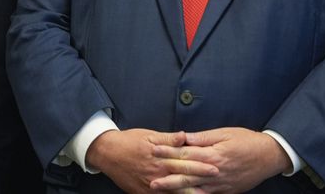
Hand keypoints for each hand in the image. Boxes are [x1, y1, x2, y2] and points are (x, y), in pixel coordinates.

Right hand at [86, 129, 217, 193]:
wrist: (107, 153)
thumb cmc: (129, 141)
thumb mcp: (149, 135)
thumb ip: (168, 139)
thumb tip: (185, 136)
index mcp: (161, 157)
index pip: (185, 162)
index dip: (201, 165)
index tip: (216, 167)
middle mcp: (157, 173)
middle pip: (183, 179)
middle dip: (201, 181)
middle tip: (216, 181)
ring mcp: (151, 186)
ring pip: (174, 193)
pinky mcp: (144, 193)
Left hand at [149, 127, 290, 192]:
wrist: (269, 157)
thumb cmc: (247, 141)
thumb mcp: (224, 133)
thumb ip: (203, 137)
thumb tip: (184, 137)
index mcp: (213, 154)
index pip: (186, 153)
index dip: (168, 152)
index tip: (153, 150)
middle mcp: (215, 172)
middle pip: (187, 175)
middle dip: (167, 177)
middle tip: (151, 179)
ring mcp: (220, 184)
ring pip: (194, 189)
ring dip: (176, 190)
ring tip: (161, 190)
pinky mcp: (226, 191)